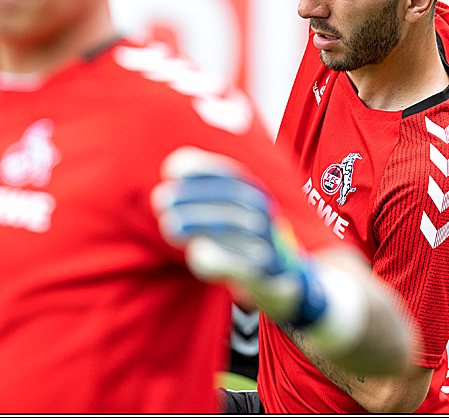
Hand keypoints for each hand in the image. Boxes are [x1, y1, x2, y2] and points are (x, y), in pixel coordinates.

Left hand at [152, 147, 326, 325]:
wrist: (289, 282)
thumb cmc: (244, 240)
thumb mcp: (229, 210)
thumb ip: (201, 190)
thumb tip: (172, 167)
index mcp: (255, 194)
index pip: (229, 175)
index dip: (202, 169)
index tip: (170, 170)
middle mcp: (264, 215)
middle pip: (231, 199)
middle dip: (195, 197)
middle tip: (160, 200)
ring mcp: (267, 243)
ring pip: (236, 229)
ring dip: (201, 224)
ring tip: (170, 225)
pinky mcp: (266, 274)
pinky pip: (244, 266)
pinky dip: (220, 259)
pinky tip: (195, 254)